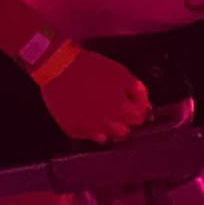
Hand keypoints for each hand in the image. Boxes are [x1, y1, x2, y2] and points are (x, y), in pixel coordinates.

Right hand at [37, 46, 152, 144]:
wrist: (58, 67)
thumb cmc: (89, 67)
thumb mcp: (119, 71)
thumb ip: (136, 89)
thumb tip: (145, 101)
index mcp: (120, 109)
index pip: (139, 118)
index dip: (138, 109)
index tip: (133, 103)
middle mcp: (106, 124)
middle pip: (124, 131)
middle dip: (123, 120)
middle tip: (115, 107)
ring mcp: (88, 129)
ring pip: (105, 137)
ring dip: (106, 127)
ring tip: (98, 111)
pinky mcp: (72, 130)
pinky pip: (86, 135)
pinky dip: (88, 127)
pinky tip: (84, 113)